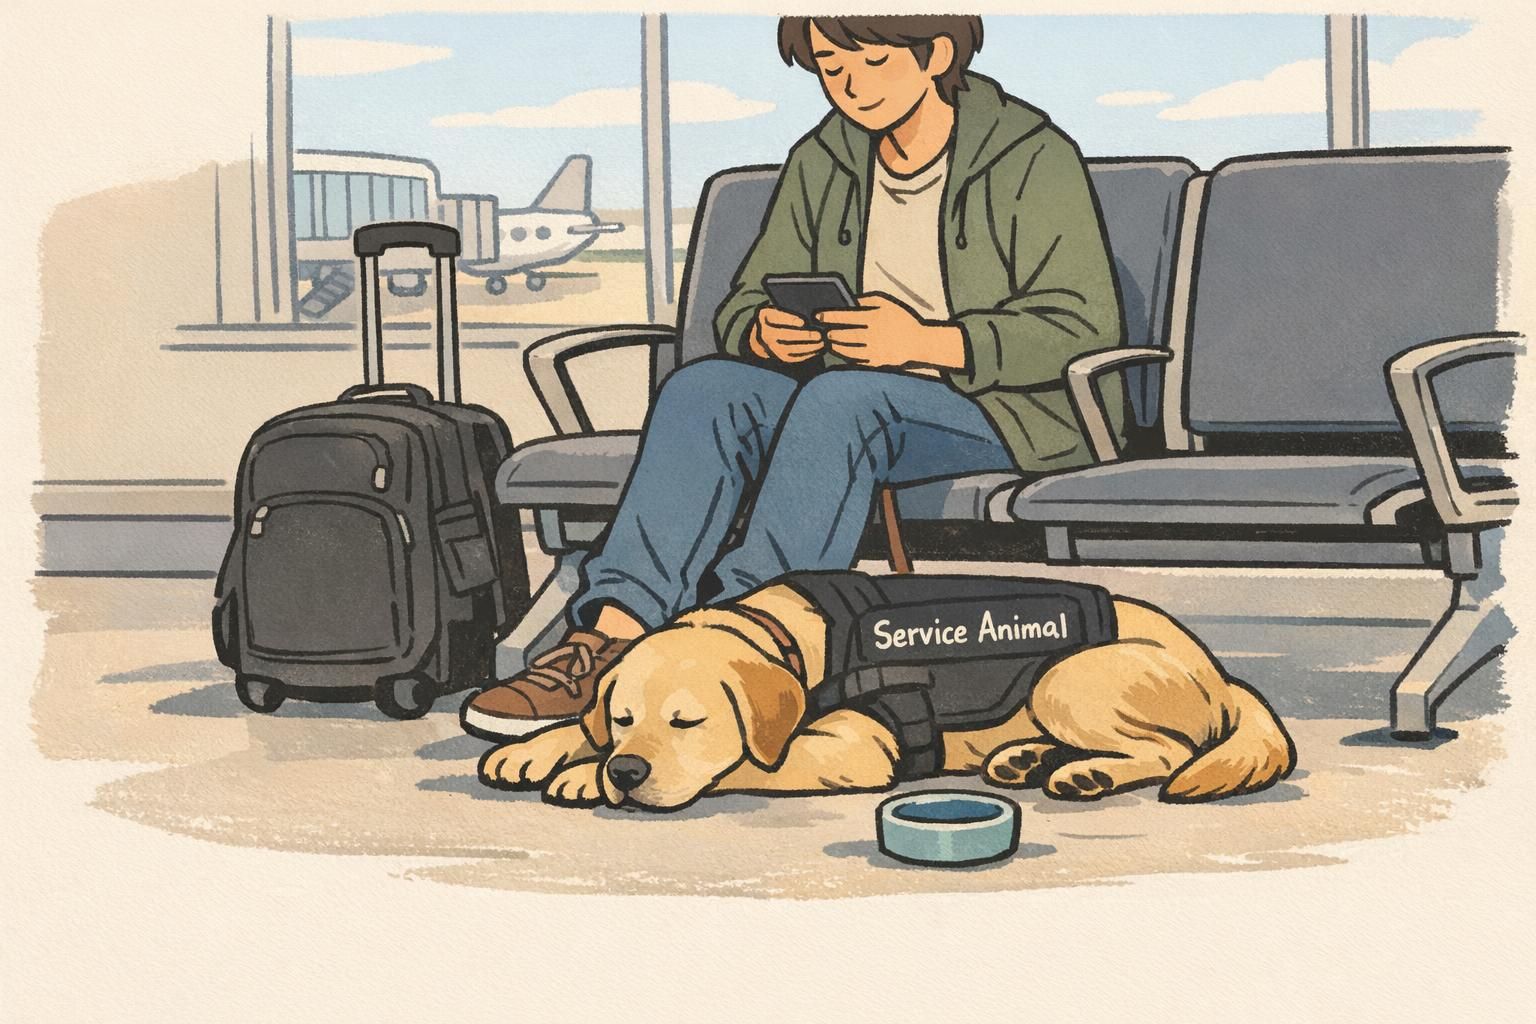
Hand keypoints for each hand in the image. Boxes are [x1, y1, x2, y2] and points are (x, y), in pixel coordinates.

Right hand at [749, 305, 824, 363]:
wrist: (762, 338)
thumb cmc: (776, 320)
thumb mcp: (776, 311)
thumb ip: (787, 313)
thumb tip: (804, 321)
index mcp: (766, 319)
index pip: (778, 319)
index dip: (790, 321)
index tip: (803, 322)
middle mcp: (767, 335)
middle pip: (787, 336)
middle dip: (804, 336)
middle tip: (818, 334)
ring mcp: (774, 348)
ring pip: (793, 348)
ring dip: (809, 346)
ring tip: (821, 342)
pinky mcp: (782, 357)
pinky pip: (795, 357)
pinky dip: (807, 354)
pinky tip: (817, 350)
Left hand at [818, 294, 965, 369]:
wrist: (918, 342)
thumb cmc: (900, 318)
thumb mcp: (886, 302)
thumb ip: (865, 300)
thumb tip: (845, 302)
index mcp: (874, 317)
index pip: (844, 317)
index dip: (828, 316)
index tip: (818, 315)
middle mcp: (872, 335)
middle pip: (842, 335)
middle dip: (829, 333)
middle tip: (822, 331)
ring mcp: (873, 351)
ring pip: (846, 350)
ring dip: (834, 346)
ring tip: (830, 341)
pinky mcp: (875, 363)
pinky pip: (854, 360)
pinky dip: (845, 356)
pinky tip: (840, 351)